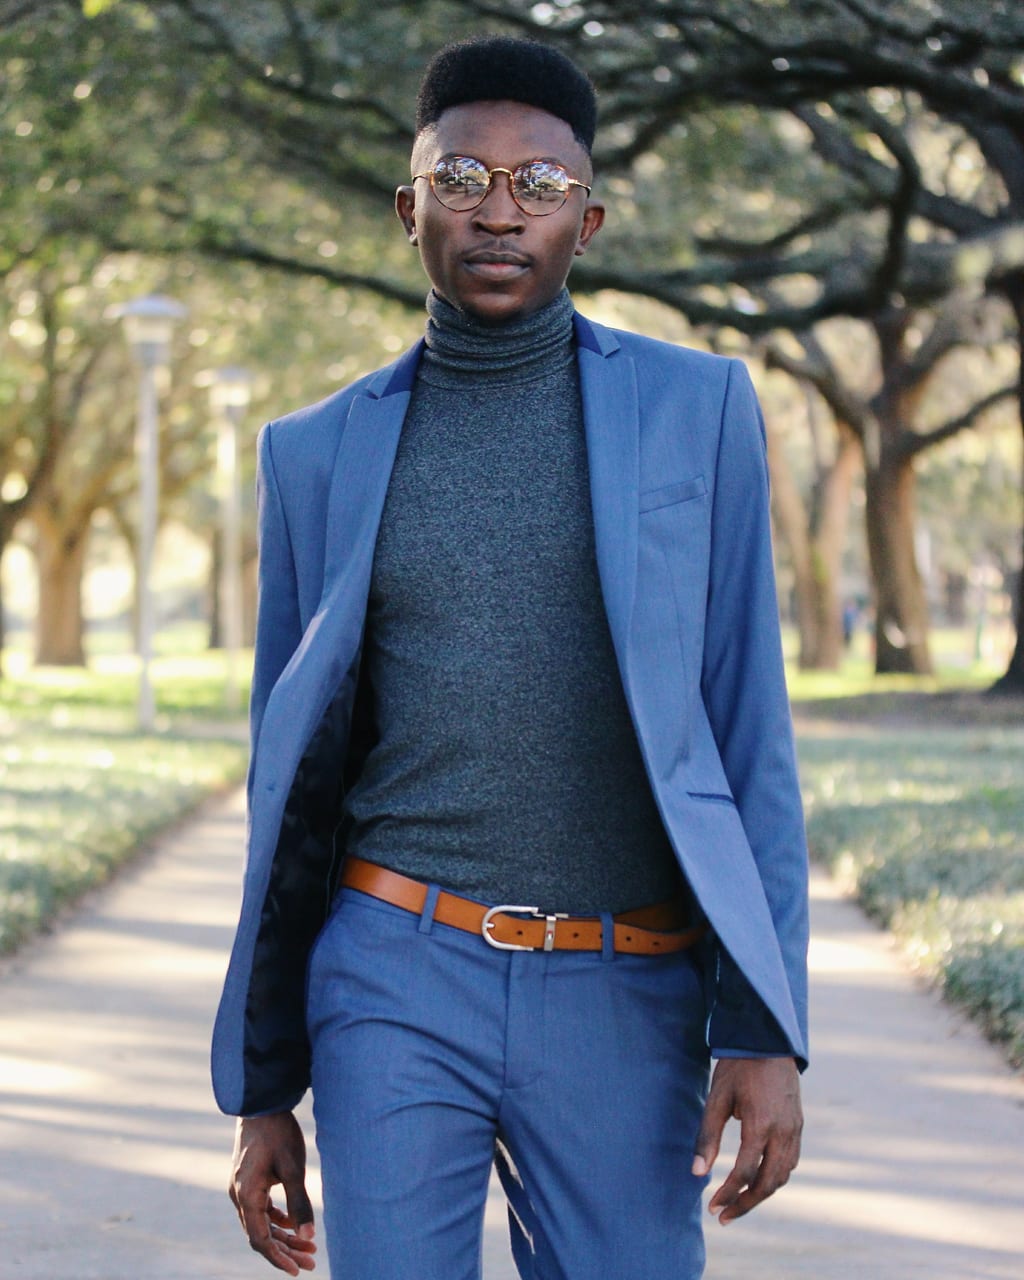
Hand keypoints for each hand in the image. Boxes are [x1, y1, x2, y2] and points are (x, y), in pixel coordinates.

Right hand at [229, 1111, 316, 1273]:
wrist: (262, 1104)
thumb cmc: (278, 1133)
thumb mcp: (293, 1168)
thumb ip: (299, 1203)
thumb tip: (309, 1236)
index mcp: (246, 1195)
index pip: (260, 1239)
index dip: (278, 1258)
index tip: (298, 1270)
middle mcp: (238, 1195)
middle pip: (260, 1234)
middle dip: (285, 1250)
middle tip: (311, 1262)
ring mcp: (241, 1188)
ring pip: (261, 1222)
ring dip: (283, 1236)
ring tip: (309, 1247)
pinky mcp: (247, 1180)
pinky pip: (260, 1209)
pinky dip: (276, 1220)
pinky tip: (293, 1224)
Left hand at [691, 1057, 801, 1224]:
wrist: (768, 1039)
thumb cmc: (738, 1067)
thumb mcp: (717, 1098)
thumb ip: (707, 1136)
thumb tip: (697, 1173)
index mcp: (761, 1125)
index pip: (745, 1173)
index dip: (728, 1194)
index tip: (712, 1208)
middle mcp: (783, 1131)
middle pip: (768, 1183)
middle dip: (745, 1203)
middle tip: (724, 1216)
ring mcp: (795, 1129)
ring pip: (782, 1175)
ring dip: (761, 1193)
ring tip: (738, 1203)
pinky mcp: (798, 1125)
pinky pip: (790, 1161)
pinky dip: (775, 1177)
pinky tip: (759, 1180)